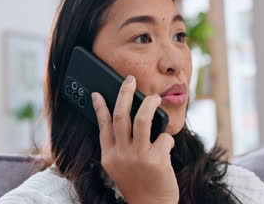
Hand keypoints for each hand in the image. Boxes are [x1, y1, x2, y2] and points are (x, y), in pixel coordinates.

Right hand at [91, 75, 178, 203]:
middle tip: (130, 80)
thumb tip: (130, 118)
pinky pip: (163, 138)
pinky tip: (167, 147)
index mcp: (109, 155)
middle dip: (125, 93)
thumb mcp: (119, 167)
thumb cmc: (138, 184)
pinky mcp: (156, 160)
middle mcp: (120, 154)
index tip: (97, 93)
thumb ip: (120, 146)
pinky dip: (167, 138)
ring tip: (156, 98)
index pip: (102, 125)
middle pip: (120, 115)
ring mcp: (138, 157)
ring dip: (150, 104)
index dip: (100, 107)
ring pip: (141, 119)